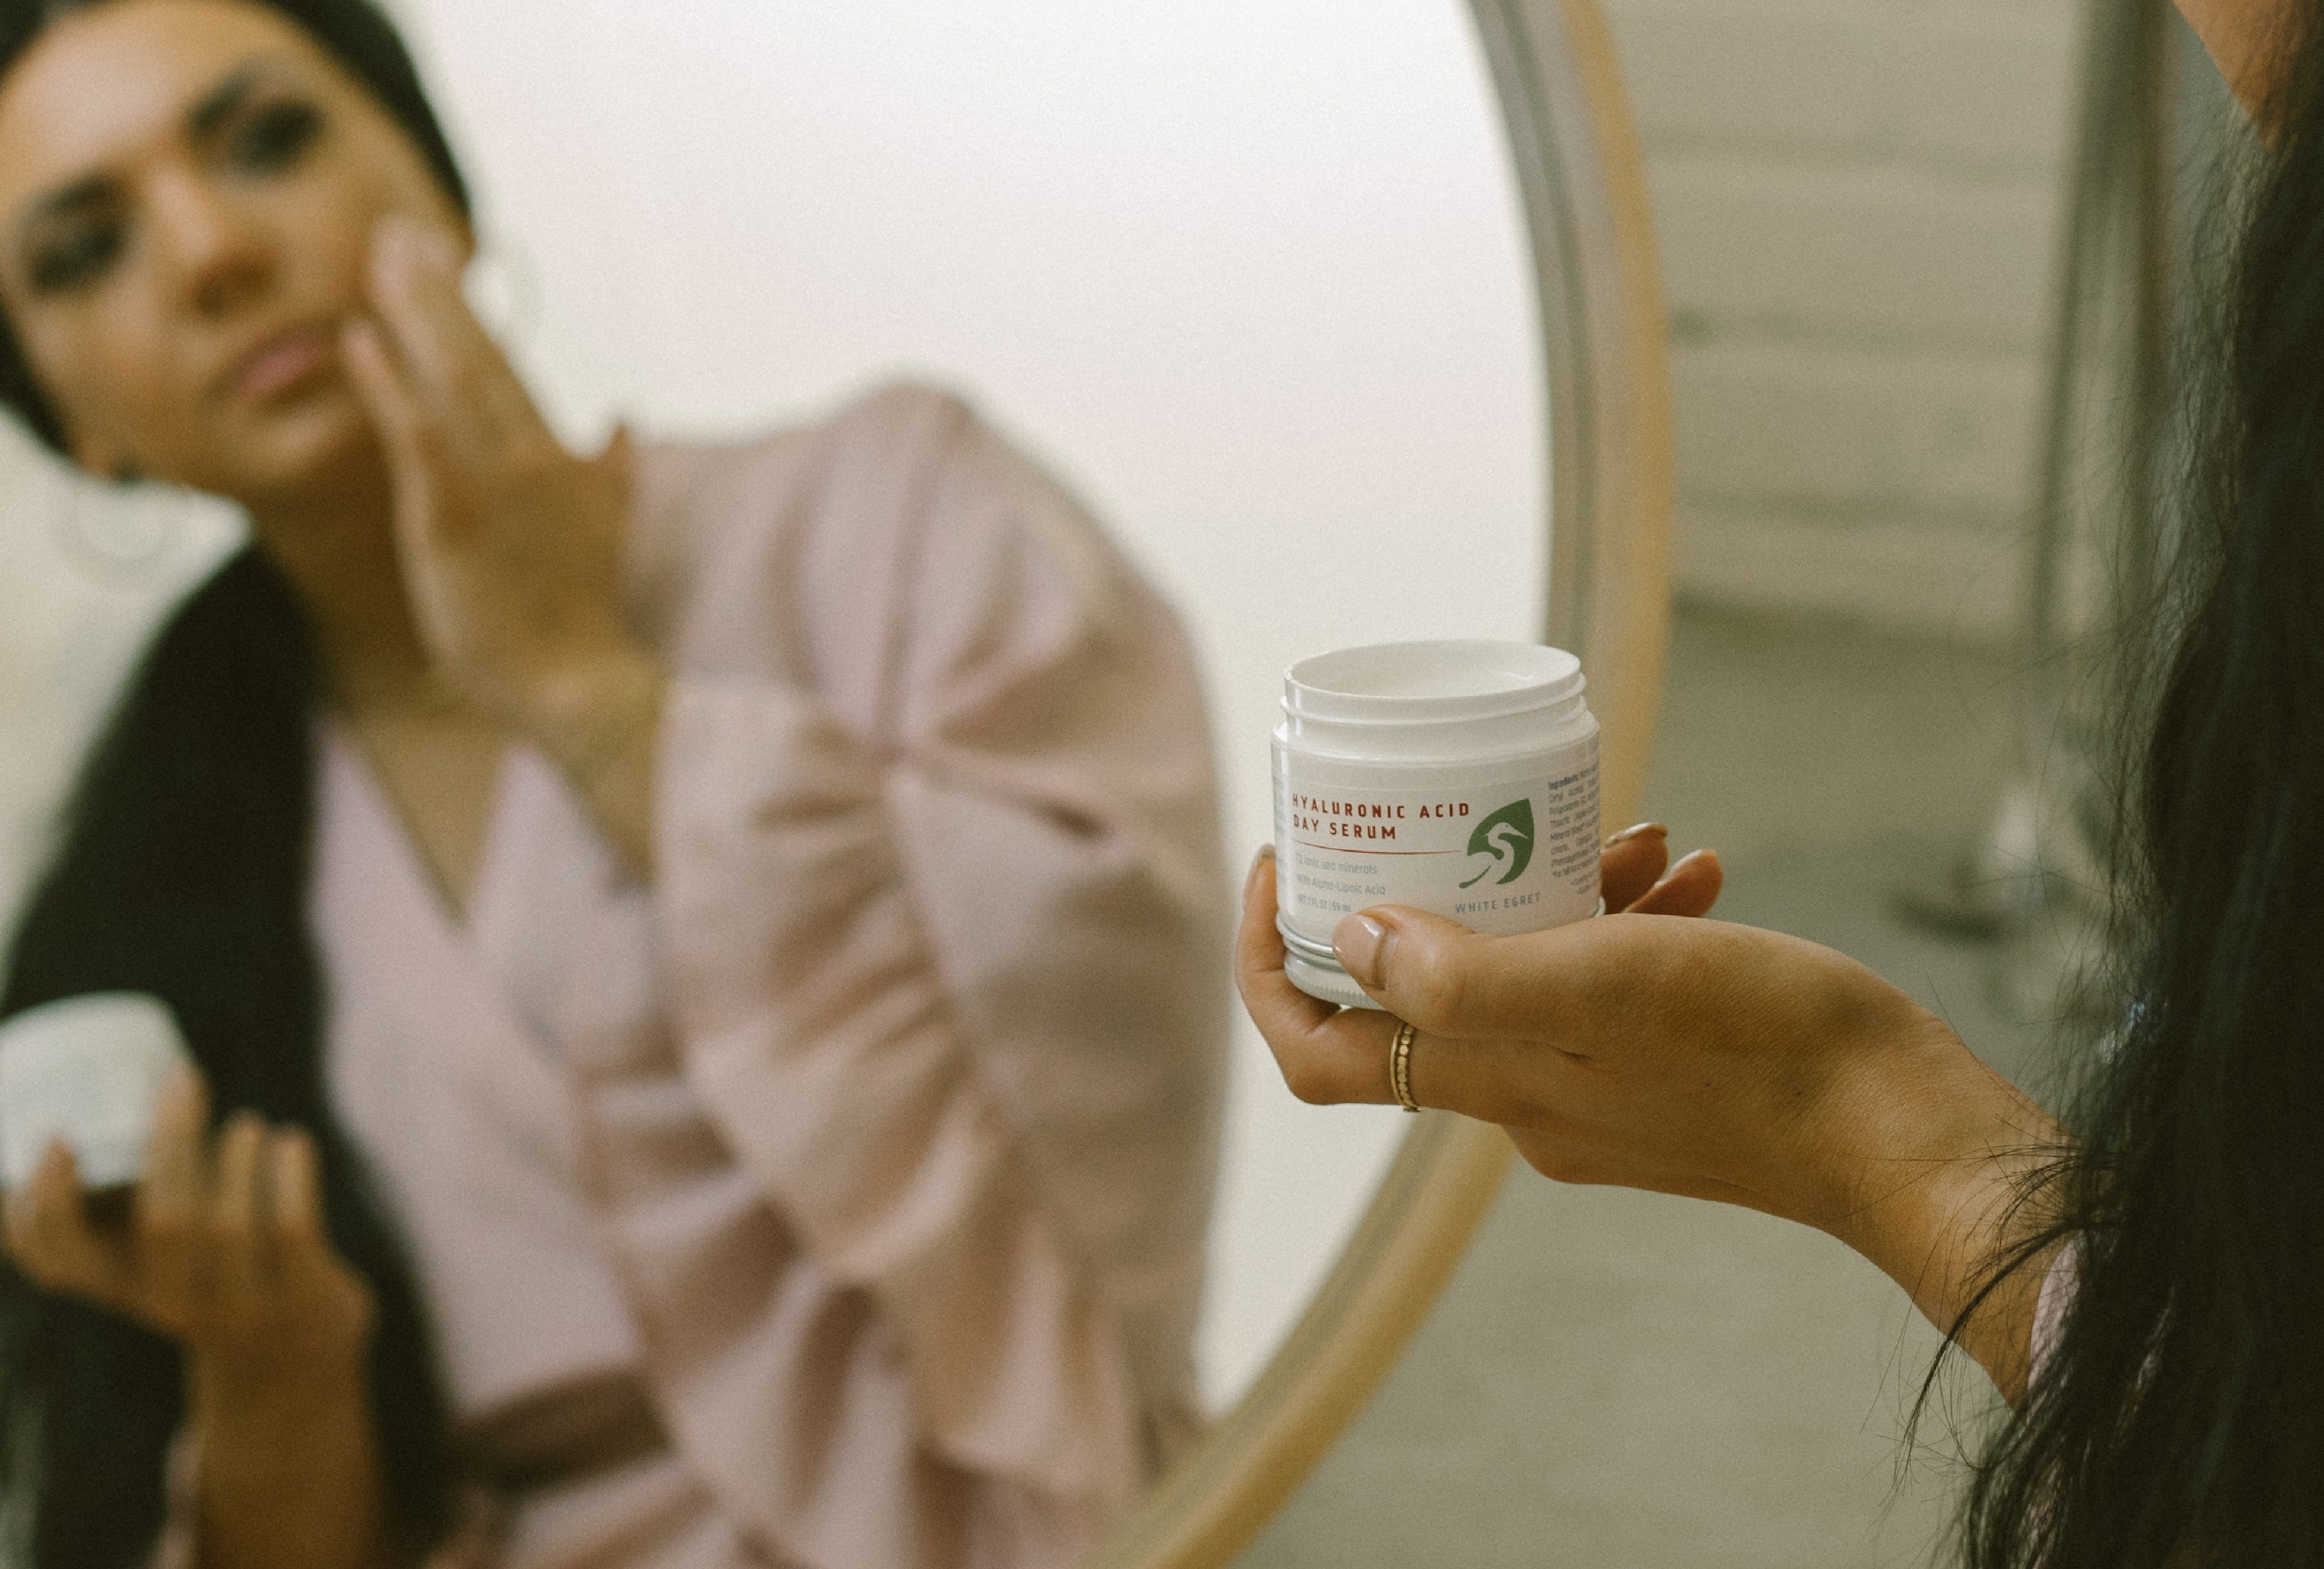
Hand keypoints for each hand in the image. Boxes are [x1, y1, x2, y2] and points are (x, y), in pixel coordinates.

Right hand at [2, 1073, 373, 1390]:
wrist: (290, 1358)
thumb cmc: (207, 1274)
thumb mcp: (151, 1252)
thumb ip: (124, 1200)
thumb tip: (111, 1093)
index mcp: (121, 1285)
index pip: (59, 1261)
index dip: (45, 1205)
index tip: (56, 1137)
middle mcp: (172, 1302)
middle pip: (162, 1225)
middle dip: (171, 1144)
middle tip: (180, 1082)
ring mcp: (239, 1304)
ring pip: (229, 1227)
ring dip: (237, 1158)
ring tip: (246, 1123)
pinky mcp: (300, 1297)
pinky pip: (292, 1229)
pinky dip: (291, 1174)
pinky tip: (291, 1141)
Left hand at [341, 217, 654, 761]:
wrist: (580, 683)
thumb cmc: (580, 618)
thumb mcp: (606, 529)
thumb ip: (612, 467)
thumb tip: (625, 415)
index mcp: (562, 458)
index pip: (508, 366)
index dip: (470, 307)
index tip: (445, 253)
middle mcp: (531, 456)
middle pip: (479, 352)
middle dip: (436, 287)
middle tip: (398, 229)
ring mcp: (493, 482)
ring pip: (450, 375)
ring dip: (414, 312)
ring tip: (379, 258)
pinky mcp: (453, 514)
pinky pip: (415, 431)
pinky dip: (387, 381)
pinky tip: (359, 340)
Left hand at [1234, 825, 2065, 1393]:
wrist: (1905, 1128)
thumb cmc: (1765, 1052)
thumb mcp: (1608, 984)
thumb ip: (1470, 977)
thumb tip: (1354, 937)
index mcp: (1494, 1083)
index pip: (1322, 1054)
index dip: (1277, 965)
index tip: (1289, 868)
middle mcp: (1527, 1098)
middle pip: (1417, 995)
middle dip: (1429, 893)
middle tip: (1453, 811)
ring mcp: (1594, 1090)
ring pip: (1527, 972)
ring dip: (1554, 890)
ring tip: (1631, 833)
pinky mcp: (1660, 1074)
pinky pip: (1608, 983)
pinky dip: (1630, 918)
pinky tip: (1690, 868)